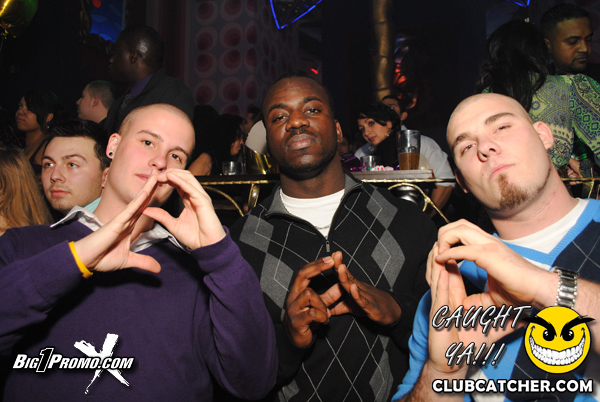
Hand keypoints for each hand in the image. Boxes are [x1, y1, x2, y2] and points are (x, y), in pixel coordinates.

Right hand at [73, 173, 161, 272]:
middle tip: (163, 173)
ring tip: (157, 174)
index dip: (154, 198)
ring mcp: (122, 219)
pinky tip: (147, 191)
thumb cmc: (102, 258)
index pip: (145, 209)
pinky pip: (130, 209)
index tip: (163, 190)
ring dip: (148, 187)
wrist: (86, 260)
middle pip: (143, 200)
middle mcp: (127, 219)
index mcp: (130, 225)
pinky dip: (139, 200)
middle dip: (153, 187)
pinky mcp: (116, 222)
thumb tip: (158, 269)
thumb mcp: (128, 261)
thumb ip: (144, 262)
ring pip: (138, 200)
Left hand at [143, 169, 225, 249]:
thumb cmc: (195, 237)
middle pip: (184, 176)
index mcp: (190, 200)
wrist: (206, 246)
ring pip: (188, 177)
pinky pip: (191, 187)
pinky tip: (170, 177)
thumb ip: (161, 215)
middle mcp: (196, 196)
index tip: (155, 179)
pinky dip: (180, 180)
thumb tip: (145, 210)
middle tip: (156, 174)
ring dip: (174, 174)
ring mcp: (200, 197)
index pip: (179, 183)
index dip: (167, 179)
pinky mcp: (203, 201)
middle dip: (170, 173)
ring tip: (161, 174)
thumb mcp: (172, 224)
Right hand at [284, 257, 333, 347]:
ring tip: (326, 313)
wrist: (298, 341)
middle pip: (302, 276)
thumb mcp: (320, 305)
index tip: (330, 258)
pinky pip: (313, 313)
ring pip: (309, 294)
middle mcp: (292, 297)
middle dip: (318, 267)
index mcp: (297, 291)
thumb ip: (330, 295)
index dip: (316, 264)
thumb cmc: (308, 320)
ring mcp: (293, 309)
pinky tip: (325, 320)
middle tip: (332, 262)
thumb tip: (342, 285)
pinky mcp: (297, 321)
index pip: (304, 272)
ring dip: (322, 303)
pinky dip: (323, 316)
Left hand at [323, 251, 401, 324]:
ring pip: (354, 286)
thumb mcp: (353, 307)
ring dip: (346, 277)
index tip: (330, 255)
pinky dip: (357, 295)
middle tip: (335, 254)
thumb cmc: (371, 306)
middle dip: (340, 265)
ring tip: (340, 267)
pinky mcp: (370, 308)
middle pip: (347, 277)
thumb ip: (339, 307)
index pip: (344, 275)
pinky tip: (353, 288)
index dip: (336, 266)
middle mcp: (359, 289)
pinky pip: (362, 301)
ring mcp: (365, 297)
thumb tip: (326, 309)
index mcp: (353, 287)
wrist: (391, 312)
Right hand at [427, 242, 518, 373]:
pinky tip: (441, 263)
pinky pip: (438, 290)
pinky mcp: (438, 312)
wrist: (453, 362)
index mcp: (456, 299)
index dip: (454, 258)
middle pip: (442, 269)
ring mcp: (441, 304)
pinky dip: (440, 276)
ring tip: (442, 245)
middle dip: (443, 252)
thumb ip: (506, 323)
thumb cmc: (467, 346)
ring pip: (437, 276)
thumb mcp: (491, 330)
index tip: (463, 246)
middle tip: (449, 239)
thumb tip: (526, 319)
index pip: (453, 274)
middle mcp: (447, 299)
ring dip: (439, 259)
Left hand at [432, 220, 553, 308]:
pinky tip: (442, 261)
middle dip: (444, 234)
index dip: (449, 238)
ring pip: (458, 229)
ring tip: (439, 255)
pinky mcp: (489, 255)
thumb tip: (465, 306)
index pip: (464, 230)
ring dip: (445, 240)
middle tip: (437, 251)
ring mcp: (489, 246)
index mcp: (490, 246)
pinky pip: (462, 249)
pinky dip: (449, 253)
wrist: (539, 290)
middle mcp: (489, 241)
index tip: (441, 253)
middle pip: (459, 224)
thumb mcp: (493, 296)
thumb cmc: (521, 291)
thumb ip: (478, 299)